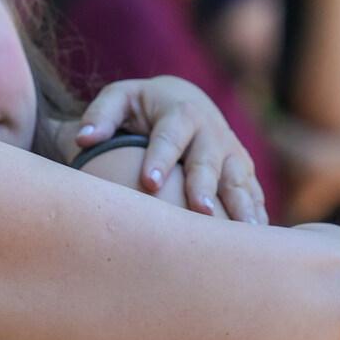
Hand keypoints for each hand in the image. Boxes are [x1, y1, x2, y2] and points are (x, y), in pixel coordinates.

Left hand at [77, 75, 265, 223]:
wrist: (184, 101)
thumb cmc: (142, 107)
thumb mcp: (120, 99)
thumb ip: (101, 115)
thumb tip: (82, 139)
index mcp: (179, 110)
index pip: (169, 133)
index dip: (161, 156)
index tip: (149, 182)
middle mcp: (210, 130)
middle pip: (208, 159)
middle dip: (204, 184)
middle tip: (200, 210)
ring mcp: (231, 151)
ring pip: (238, 179)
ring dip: (240, 204)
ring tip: (241, 234)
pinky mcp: (241, 170)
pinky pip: (252, 194)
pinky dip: (256, 214)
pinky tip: (256, 240)